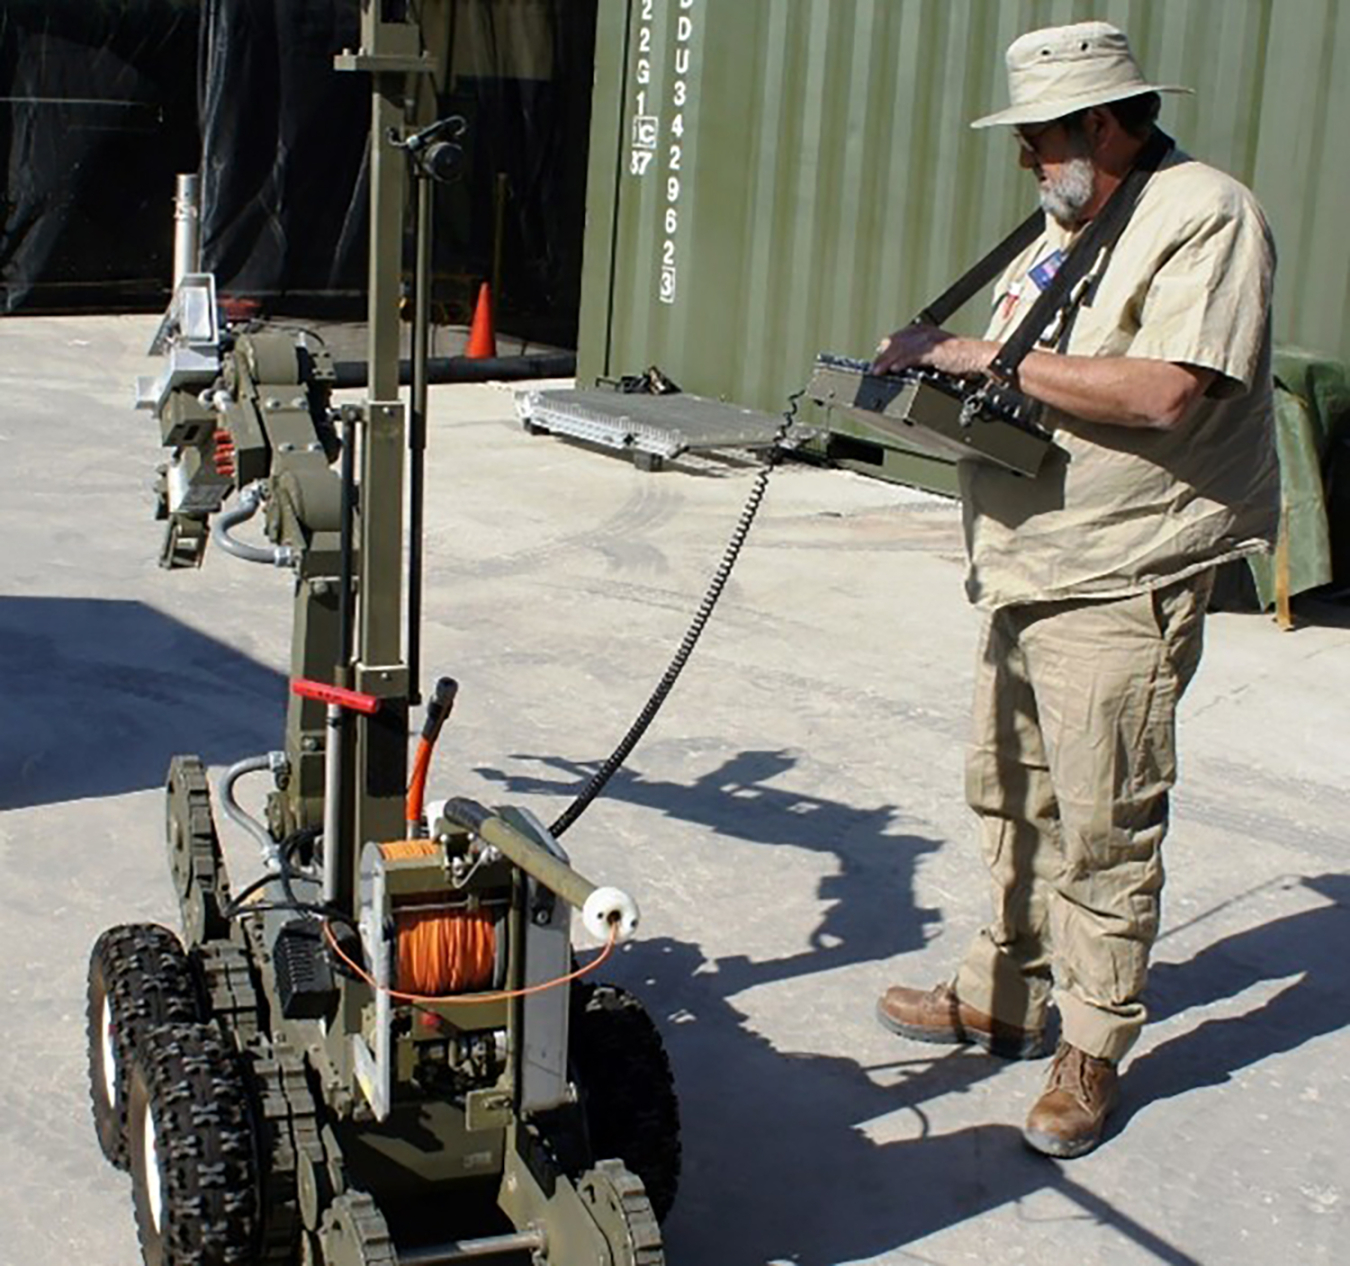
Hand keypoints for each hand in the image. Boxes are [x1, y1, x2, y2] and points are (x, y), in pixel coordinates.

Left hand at [870, 325, 998, 377]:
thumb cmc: (959, 359)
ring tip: (878, 371)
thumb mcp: (933, 355)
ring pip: (903, 349)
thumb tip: (897, 365)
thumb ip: (916, 356)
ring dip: (888, 361)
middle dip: (882, 357)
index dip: (885, 351)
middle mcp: (925, 332)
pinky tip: (895, 369)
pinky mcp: (937, 350)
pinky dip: (903, 362)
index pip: (896, 338)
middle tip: (873, 370)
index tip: (876, 362)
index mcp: (922, 330)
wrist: (978, 359)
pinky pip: (916, 355)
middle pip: (896, 342)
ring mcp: (931, 340)